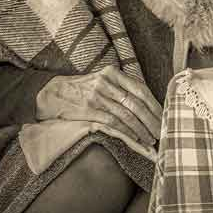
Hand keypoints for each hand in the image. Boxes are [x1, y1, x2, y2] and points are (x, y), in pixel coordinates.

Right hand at [35, 66, 162, 146]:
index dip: (155, 104)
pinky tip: (135, 139)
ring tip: (151, 139)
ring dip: (142, 128)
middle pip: (136, 102)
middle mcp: (106, 83)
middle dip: (152, 119)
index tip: (165, 116)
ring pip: (127, 114)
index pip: (140, 89)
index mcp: (112, 73)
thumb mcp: (100, 80)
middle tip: (163, 131)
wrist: (47, 93)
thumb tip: (145, 103)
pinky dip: (127, 131)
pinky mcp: (87, 110)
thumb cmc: (78, 89)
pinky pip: (112, 121)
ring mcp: (96, 96)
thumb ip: (120, 87)